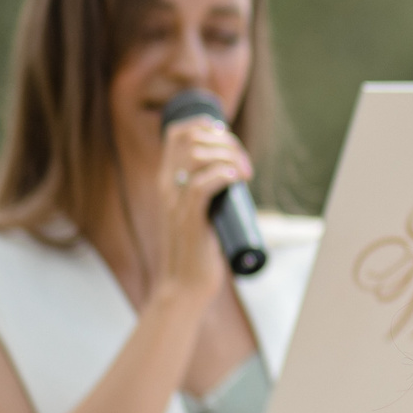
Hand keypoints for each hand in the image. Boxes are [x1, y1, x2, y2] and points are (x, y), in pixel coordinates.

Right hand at [151, 115, 253, 300]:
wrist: (184, 286)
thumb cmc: (197, 251)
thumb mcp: (199, 212)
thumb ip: (208, 192)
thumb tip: (237, 174)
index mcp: (168, 182)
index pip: (178, 134)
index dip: (204, 125)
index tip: (226, 137)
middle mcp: (168, 187)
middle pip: (191, 138)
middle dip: (223, 140)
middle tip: (243, 162)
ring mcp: (176, 204)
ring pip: (197, 157)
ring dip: (228, 157)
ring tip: (244, 173)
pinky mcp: (189, 221)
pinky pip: (201, 187)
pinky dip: (221, 177)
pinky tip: (236, 179)